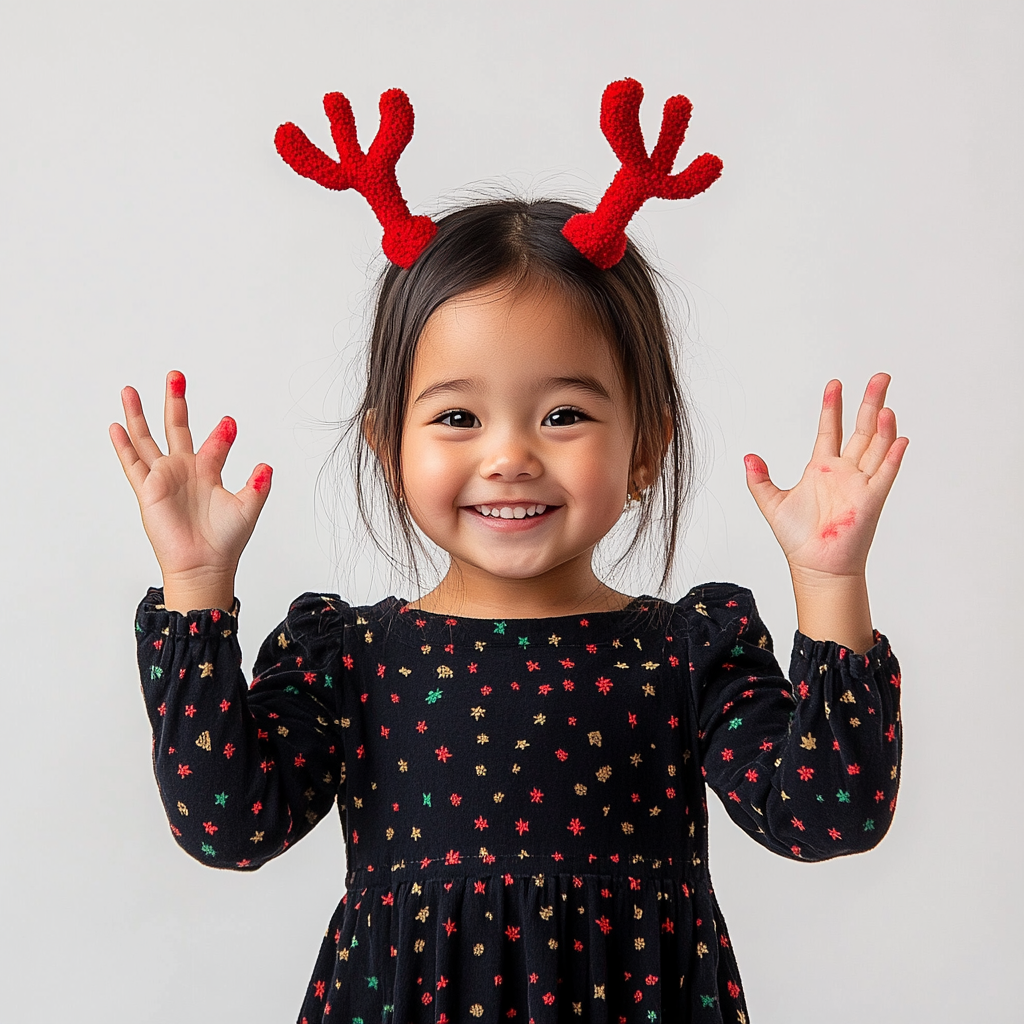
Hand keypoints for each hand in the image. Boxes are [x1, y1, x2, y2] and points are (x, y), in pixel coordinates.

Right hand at [109, 370, 271, 607]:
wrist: (204, 565)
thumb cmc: (225, 541)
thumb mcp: (247, 508)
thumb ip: (257, 485)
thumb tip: (266, 465)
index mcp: (208, 472)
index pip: (214, 443)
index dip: (222, 433)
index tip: (229, 423)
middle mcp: (184, 470)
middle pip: (176, 427)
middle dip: (175, 401)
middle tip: (176, 375)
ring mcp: (164, 478)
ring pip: (147, 439)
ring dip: (138, 415)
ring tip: (130, 390)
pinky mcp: (148, 490)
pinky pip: (132, 463)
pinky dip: (123, 445)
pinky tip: (116, 425)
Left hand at [743, 373, 908, 581]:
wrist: (814, 566)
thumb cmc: (798, 539)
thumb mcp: (771, 503)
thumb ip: (759, 479)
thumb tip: (747, 457)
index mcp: (822, 468)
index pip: (829, 429)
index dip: (832, 406)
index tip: (834, 384)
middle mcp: (844, 472)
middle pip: (861, 430)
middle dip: (869, 402)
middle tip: (879, 377)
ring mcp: (860, 484)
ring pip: (876, 447)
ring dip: (882, 426)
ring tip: (884, 404)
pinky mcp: (871, 500)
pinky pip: (885, 474)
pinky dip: (892, 456)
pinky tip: (899, 438)